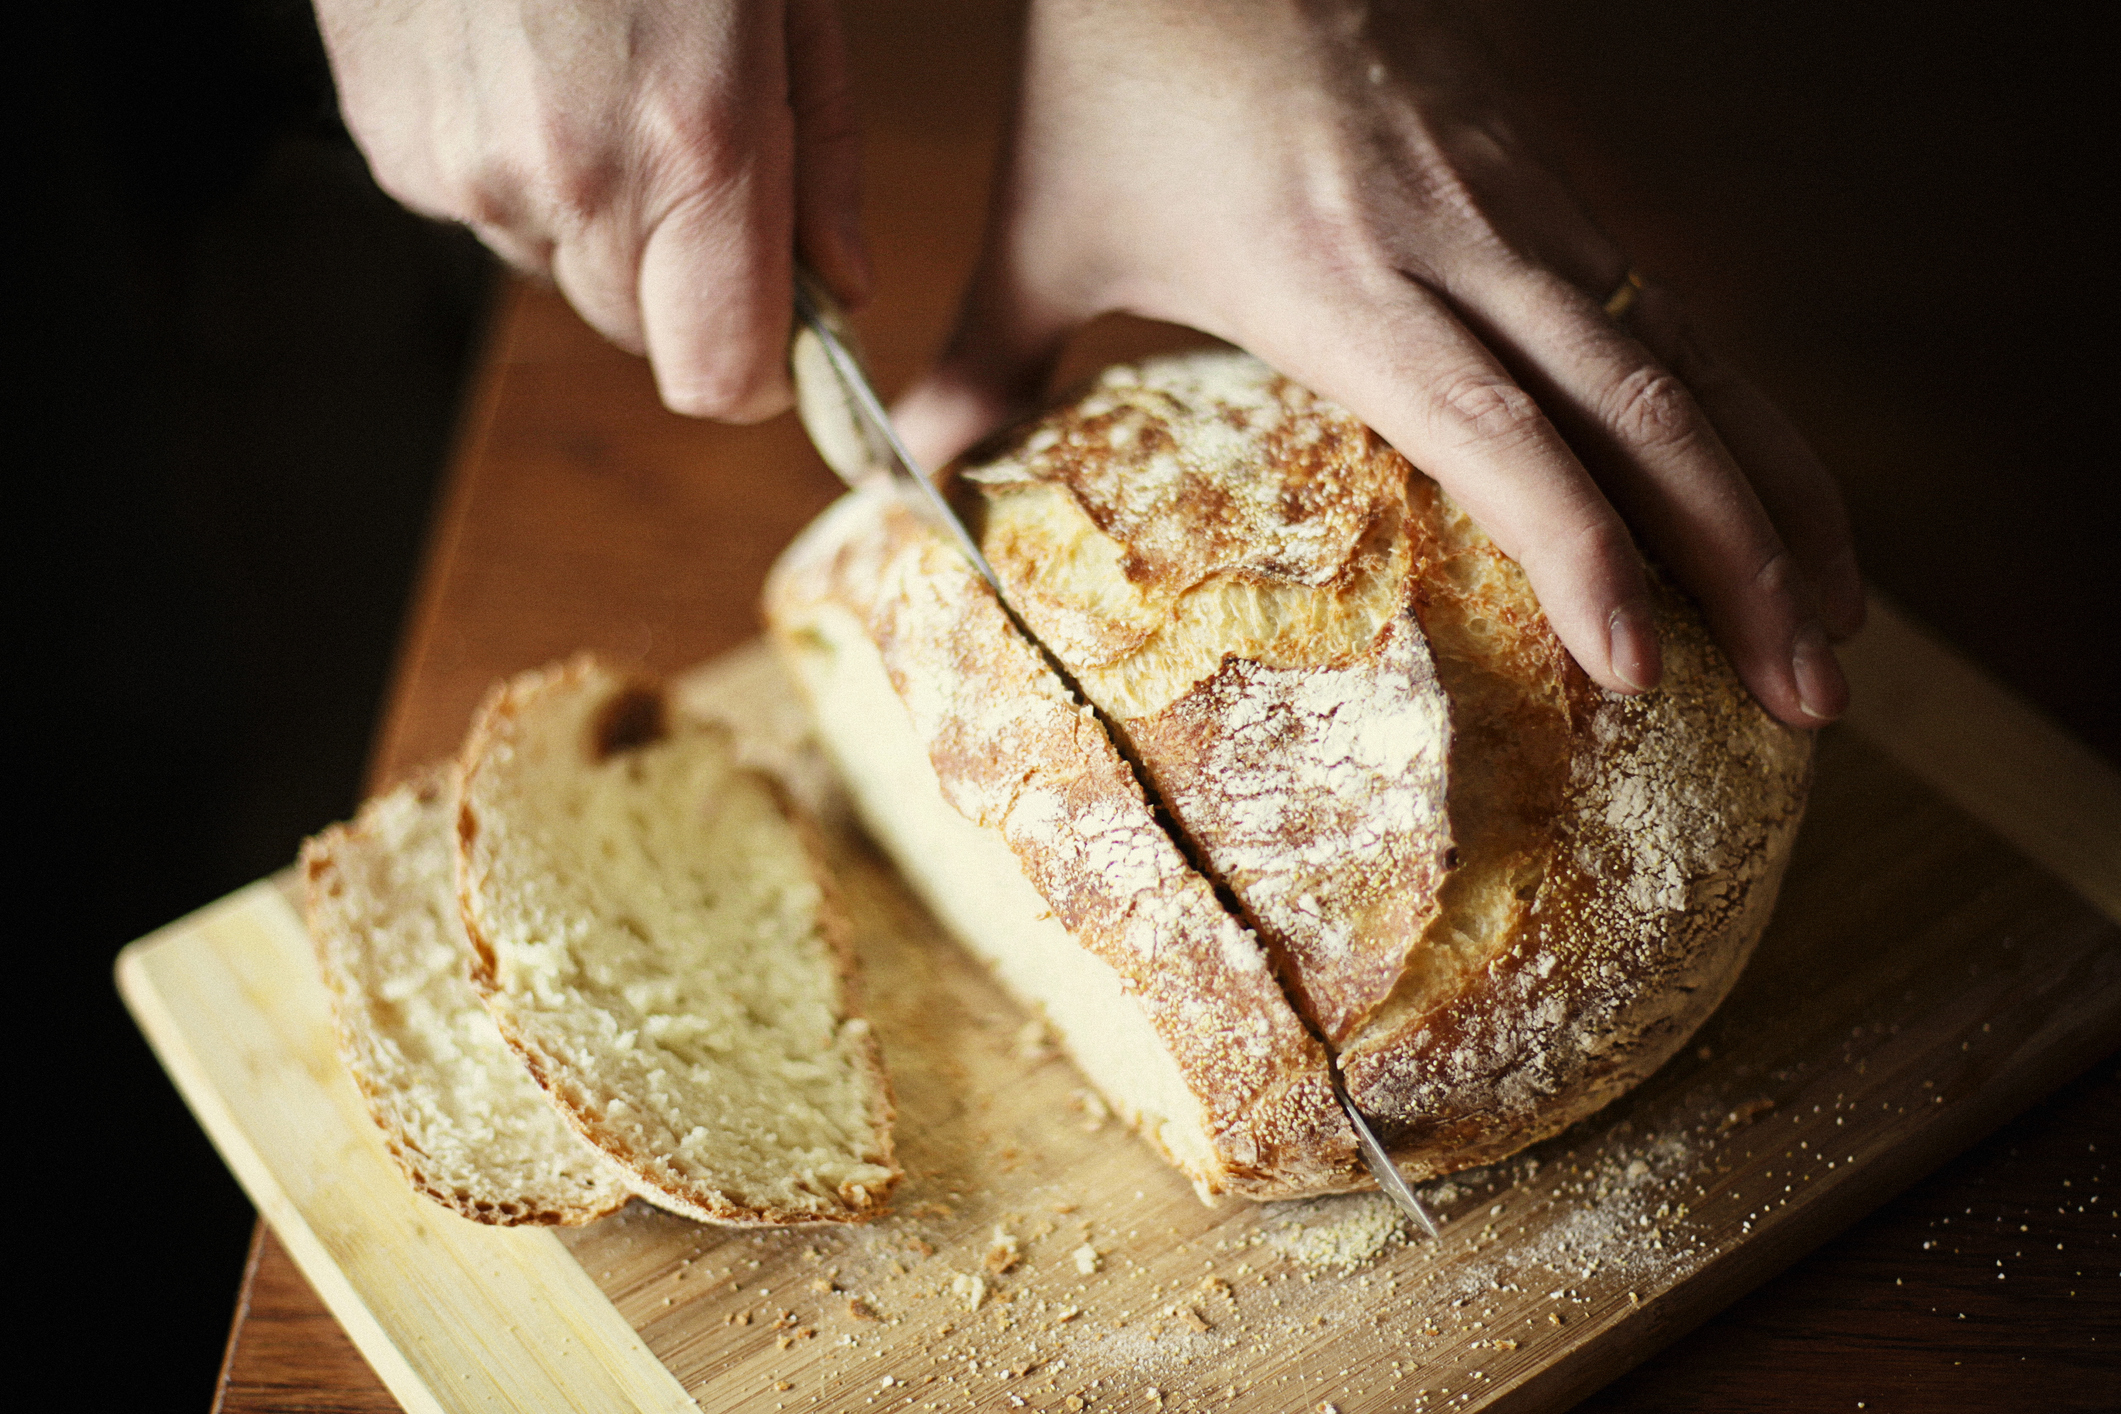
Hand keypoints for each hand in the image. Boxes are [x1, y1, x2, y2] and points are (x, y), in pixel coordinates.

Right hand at [316, 0, 866, 420]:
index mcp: (689, 150)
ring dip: (596, 211)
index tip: (785, 322)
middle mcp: (565, 184)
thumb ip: (817, 159)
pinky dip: (517, 161)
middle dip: (684, 274)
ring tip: (601, 68)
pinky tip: (529, 55)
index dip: (762, 366)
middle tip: (694, 146)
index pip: (720, 379)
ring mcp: (462, 169)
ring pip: (558, 266)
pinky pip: (481, 206)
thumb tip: (841, 288)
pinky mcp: (389, 143)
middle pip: (641, 330)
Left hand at [896, 0, 1863, 726]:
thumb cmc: (1116, 62)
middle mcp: (1464, 245)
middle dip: (1750, 561)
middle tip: (1812, 700)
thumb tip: (912, 481)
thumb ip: (986, 364)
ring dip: (1783, 492)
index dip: (1588, 556)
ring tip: (1835, 628)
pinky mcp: (1547, 167)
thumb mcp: (1045, 226)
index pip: (1505, 438)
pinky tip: (1773, 491)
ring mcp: (1525, 199)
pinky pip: (1670, 304)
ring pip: (1694, 356)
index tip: (1641, 674)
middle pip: (1652, 412)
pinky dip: (1739, 408)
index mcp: (1344, 282)